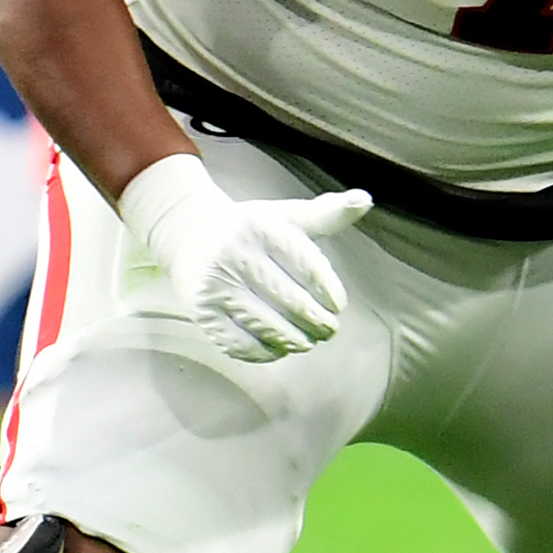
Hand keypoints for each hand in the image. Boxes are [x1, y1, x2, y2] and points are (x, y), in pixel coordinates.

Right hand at [118, 156, 371, 367]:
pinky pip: (241, 344)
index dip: (328, 291)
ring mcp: (215, 286)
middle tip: (327, 330)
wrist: (187, 234)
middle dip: (317, 322)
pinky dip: (265, 353)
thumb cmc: (249, 228)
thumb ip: (327, 213)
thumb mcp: (286, 216)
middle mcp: (234, 254)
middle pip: (291, 301)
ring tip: (306, 341)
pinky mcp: (202, 312)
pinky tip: (278, 348)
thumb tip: (365, 199)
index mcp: (260, 228)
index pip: (306, 266)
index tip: (337, 305)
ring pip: (268, 326)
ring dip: (295, 341)